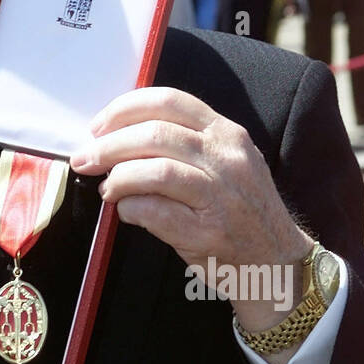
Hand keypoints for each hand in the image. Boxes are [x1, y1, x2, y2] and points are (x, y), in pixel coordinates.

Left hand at [70, 87, 311, 340]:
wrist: (277, 262)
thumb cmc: (241, 209)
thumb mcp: (227, 161)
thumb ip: (185, 142)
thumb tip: (119, 135)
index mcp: (226, 134)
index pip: (169, 101)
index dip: (125, 109)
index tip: (99, 126)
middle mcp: (226, 159)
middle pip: (154, 135)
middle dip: (108, 145)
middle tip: (85, 158)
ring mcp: (220, 196)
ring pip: (154, 170)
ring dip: (117, 178)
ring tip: (108, 188)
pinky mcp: (207, 232)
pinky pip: (154, 212)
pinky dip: (130, 209)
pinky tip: (126, 211)